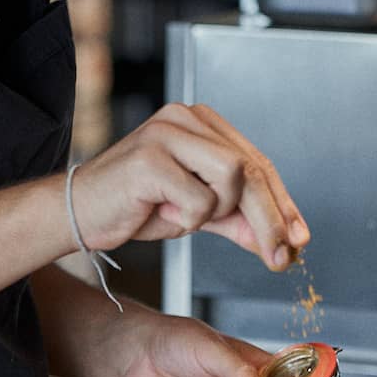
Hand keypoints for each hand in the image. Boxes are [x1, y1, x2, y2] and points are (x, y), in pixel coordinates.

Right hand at [70, 103, 308, 272]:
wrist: (78, 215)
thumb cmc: (134, 207)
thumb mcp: (197, 214)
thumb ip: (238, 220)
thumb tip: (283, 242)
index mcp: (199, 122)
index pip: (257, 162)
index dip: (282, 203)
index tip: (299, 238)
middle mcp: (185, 118)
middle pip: (252, 169)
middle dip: (272, 219)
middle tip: (283, 258)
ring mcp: (165, 133)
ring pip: (233, 177)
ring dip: (217, 212)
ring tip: (184, 216)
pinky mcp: (149, 157)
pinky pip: (198, 200)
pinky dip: (187, 219)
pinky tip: (161, 213)